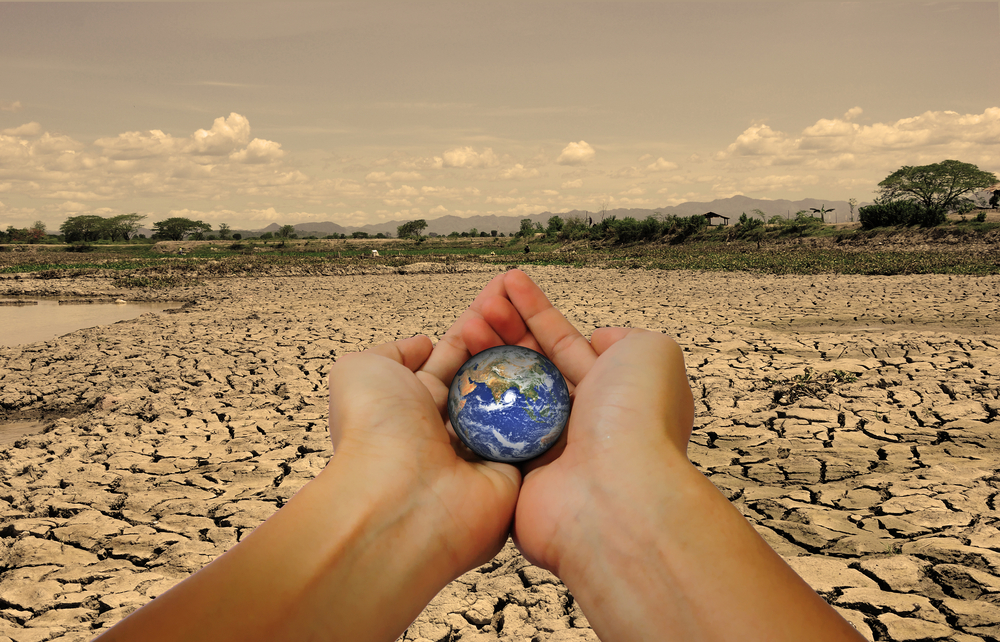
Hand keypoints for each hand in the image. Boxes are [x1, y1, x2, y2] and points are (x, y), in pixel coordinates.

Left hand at [328, 271, 521, 573]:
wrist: (402, 499)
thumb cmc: (373, 430)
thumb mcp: (360, 370)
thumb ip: (392, 351)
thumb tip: (424, 344)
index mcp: (413, 405)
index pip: (452, 359)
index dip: (474, 329)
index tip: (498, 297)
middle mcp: (448, 429)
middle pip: (486, 375)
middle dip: (504, 337)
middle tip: (521, 307)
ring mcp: (484, 451)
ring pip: (515, 398)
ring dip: (528, 361)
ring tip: (539, 323)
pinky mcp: (515, 473)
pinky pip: (537, 432)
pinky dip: (548, 402)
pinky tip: (558, 365)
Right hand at [460, 269, 693, 573]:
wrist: (612, 495)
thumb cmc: (637, 419)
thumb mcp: (653, 353)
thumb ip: (626, 338)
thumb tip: (599, 341)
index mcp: (612, 391)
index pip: (564, 343)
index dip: (534, 310)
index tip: (507, 282)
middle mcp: (579, 419)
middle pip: (529, 365)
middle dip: (502, 329)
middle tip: (477, 304)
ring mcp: (544, 447)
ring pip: (504, 392)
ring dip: (482, 355)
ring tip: (463, 323)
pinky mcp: (513, 473)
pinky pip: (485, 431)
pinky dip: (469, 402)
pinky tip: (453, 370)